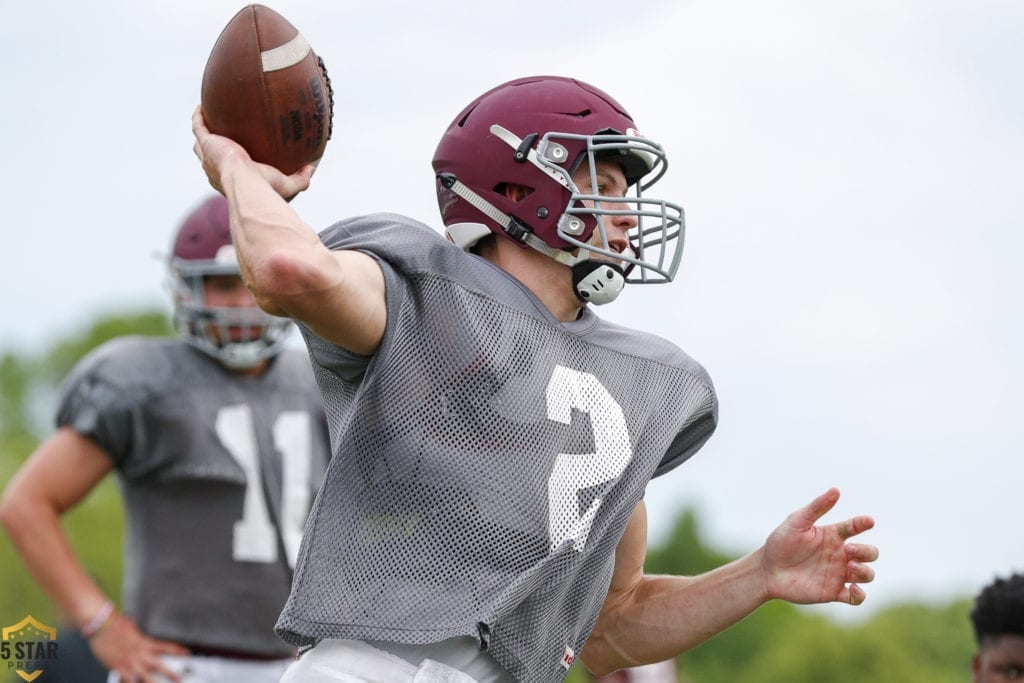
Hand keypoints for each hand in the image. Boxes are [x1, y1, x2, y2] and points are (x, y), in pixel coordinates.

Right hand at [89, 613, 189, 682]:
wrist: (101, 625)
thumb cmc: (116, 623)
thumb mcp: (134, 627)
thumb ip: (141, 635)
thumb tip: (145, 638)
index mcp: (144, 642)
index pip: (165, 647)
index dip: (177, 650)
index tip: (187, 653)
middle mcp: (139, 653)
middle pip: (159, 665)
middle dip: (170, 673)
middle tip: (180, 678)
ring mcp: (129, 661)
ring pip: (145, 677)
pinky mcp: (118, 667)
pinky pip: (127, 680)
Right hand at [191, 105, 314, 200]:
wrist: (246, 184)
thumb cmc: (264, 188)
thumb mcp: (286, 184)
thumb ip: (300, 179)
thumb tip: (311, 169)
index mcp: (231, 179)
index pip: (229, 171)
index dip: (231, 163)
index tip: (238, 153)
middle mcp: (216, 169)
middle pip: (210, 156)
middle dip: (214, 146)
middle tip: (221, 135)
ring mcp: (209, 155)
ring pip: (201, 141)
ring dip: (203, 130)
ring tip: (208, 118)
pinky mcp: (207, 144)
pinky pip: (198, 126)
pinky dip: (199, 116)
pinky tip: (203, 106)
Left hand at [761, 487, 877, 605]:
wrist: (767, 570)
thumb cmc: (780, 542)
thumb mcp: (797, 521)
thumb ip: (817, 507)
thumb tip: (836, 490)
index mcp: (833, 535)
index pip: (856, 527)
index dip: (864, 523)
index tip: (868, 521)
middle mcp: (839, 554)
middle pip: (870, 553)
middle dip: (866, 551)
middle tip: (848, 550)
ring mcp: (838, 574)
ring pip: (867, 574)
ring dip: (865, 571)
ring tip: (850, 567)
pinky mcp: (833, 592)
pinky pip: (857, 598)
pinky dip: (861, 595)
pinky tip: (853, 588)